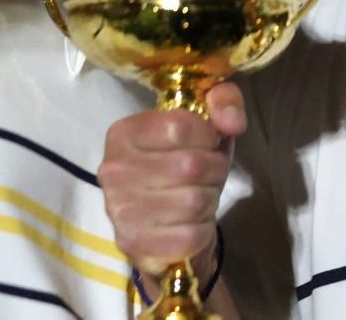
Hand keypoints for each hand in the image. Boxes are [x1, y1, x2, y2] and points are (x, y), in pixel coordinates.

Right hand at [98, 84, 244, 283]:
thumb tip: (232, 122)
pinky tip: (189, 223)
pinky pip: (190, 235)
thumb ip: (223, 101)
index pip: (180, 125)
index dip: (208, 136)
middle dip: (214, 171)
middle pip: (190, 165)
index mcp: (124, 133)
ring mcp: (120, 210)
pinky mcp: (134, 244)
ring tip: (198, 197)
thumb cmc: (185, 165)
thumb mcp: (206, 124)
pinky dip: (201, 230)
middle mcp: (113, 170)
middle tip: (208, 175)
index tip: (207, 143)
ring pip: (193, 202)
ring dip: (208, 200)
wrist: (165, 225)